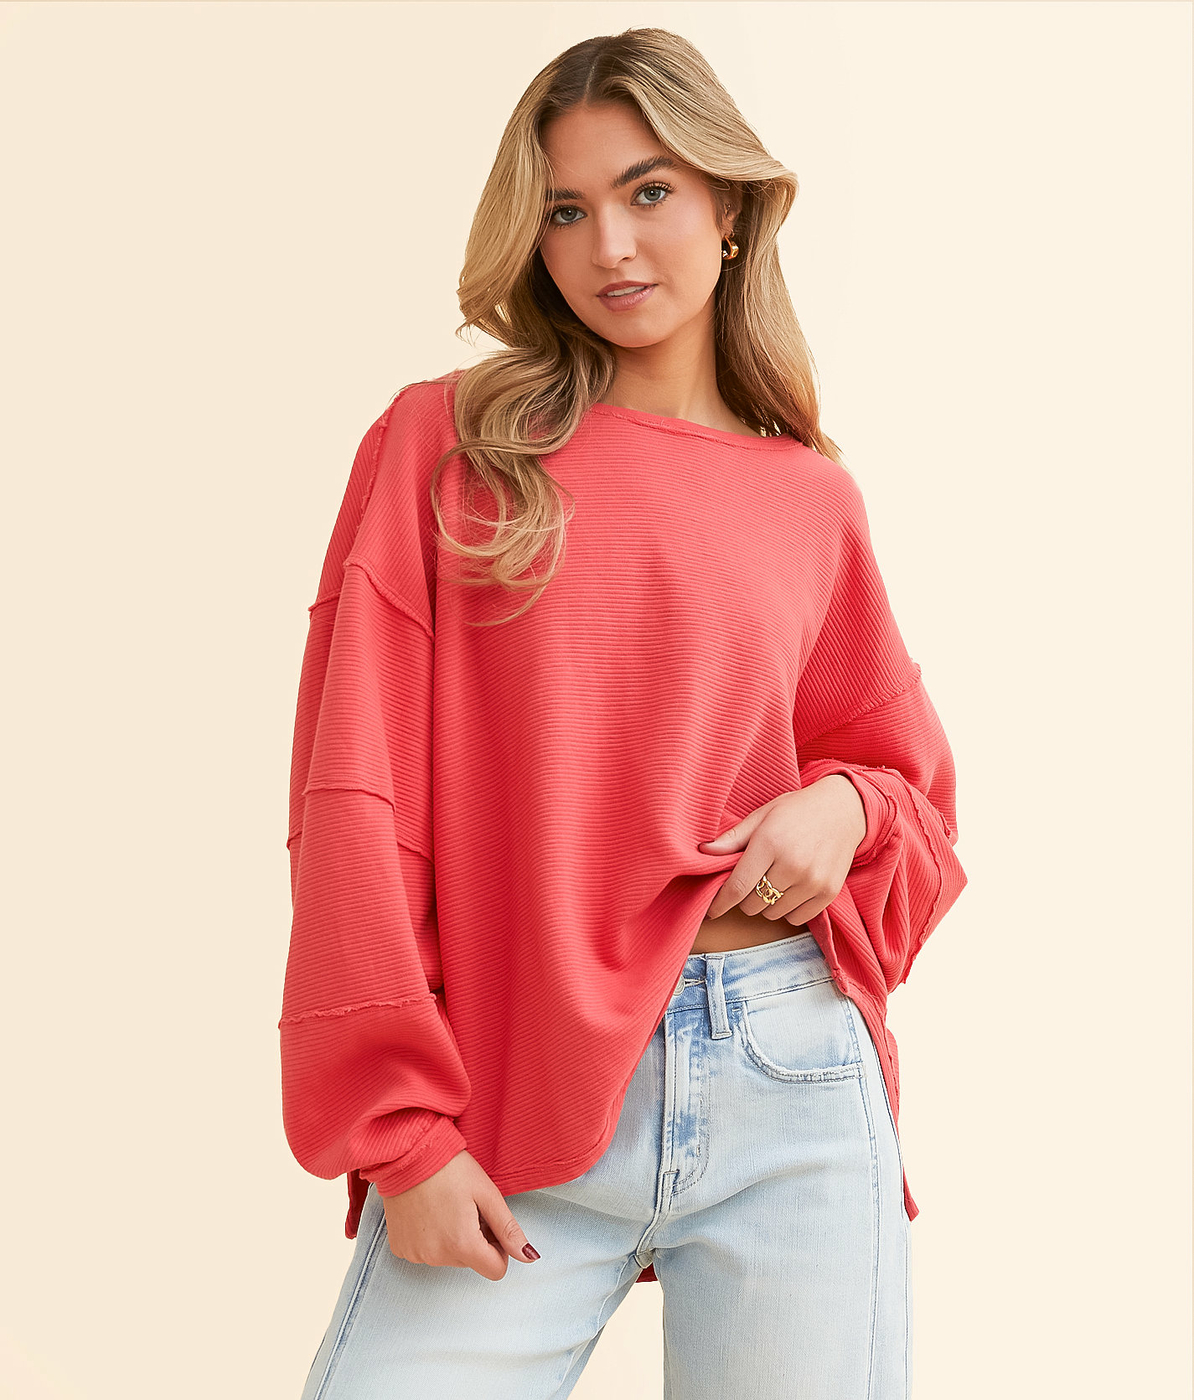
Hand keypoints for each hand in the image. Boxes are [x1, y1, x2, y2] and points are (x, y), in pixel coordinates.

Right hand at [380, 1150, 540, 1281]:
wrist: (407, 1152)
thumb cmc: (449, 1167)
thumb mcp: (486, 1193)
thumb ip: (508, 1229)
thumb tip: (529, 1256)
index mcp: (462, 1244)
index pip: (495, 1270)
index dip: (499, 1248)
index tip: (490, 1224)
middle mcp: (437, 1256)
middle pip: (471, 1261)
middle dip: (475, 1239)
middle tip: (467, 1207)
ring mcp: (415, 1254)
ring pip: (448, 1257)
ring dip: (453, 1238)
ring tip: (446, 1206)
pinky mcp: (399, 1247)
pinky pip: (425, 1252)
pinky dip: (431, 1237)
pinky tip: (428, 1211)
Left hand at [697, 776, 866, 925]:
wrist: (844, 809)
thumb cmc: (796, 810)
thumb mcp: (762, 815)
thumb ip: (733, 838)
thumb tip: (703, 852)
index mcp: (770, 843)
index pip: (737, 887)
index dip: (720, 903)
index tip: (711, 911)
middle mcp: (792, 864)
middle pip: (753, 904)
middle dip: (745, 897)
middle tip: (752, 880)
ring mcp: (813, 881)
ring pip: (773, 913)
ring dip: (767, 904)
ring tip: (774, 881)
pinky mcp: (829, 892)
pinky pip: (796, 918)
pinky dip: (789, 910)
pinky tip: (791, 890)